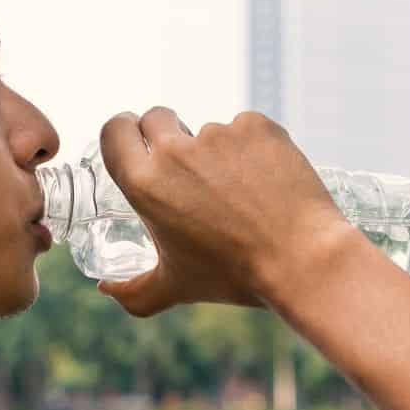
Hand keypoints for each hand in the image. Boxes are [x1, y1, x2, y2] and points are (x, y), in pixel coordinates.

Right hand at [95, 108, 350, 316]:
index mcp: (146, 184)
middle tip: (186, 168)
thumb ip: (133, 292)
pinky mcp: (257, 126)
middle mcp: (177, 151)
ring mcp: (219, 133)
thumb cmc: (235, 274)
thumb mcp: (175, 288)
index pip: (114, 130)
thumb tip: (107, 289)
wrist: (303, 260)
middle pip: (156, 117)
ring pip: (207, 130)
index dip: (122, 132)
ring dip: (216, 152)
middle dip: (165, 135)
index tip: (135, 141)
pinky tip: (266, 181)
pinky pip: (244, 129)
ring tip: (241, 193)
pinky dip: (252, 149)